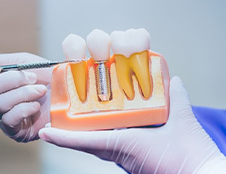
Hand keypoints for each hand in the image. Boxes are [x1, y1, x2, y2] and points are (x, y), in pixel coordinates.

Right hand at [0, 53, 51, 141]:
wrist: (69, 91)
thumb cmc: (47, 75)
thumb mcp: (23, 61)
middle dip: (11, 80)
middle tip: (32, 77)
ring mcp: (4, 117)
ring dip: (23, 93)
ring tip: (40, 90)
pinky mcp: (15, 131)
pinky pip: (9, 119)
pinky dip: (25, 108)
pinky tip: (37, 106)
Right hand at [39, 76, 225, 172]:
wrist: (195, 173)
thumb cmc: (187, 151)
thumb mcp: (178, 115)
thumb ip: (174, 96)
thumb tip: (173, 78)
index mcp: (129, 131)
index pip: (105, 120)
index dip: (91, 110)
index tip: (80, 95)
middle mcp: (118, 139)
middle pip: (89, 128)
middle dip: (73, 118)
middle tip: (59, 103)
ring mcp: (113, 145)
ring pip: (81, 136)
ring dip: (62, 130)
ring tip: (47, 119)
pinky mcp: (111, 148)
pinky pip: (84, 143)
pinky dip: (64, 139)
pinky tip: (47, 133)